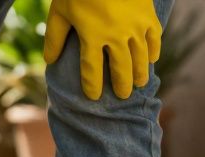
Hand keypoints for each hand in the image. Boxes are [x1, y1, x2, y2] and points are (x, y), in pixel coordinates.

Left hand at [44, 0, 161, 100]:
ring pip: (140, 57)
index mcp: (92, 36)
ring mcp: (135, 25)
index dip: (92, 86)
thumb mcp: (60, 11)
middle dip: (121, 85)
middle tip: (122, 96)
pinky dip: (154, 51)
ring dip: (140, 73)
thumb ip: (55, 38)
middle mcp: (116, 35)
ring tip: (139, 83)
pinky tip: (152, 59)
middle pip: (121, 69)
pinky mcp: (148, 14)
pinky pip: (155, 38)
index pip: (92, 70)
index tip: (93, 97)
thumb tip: (49, 62)